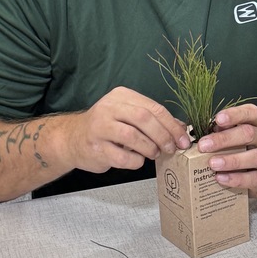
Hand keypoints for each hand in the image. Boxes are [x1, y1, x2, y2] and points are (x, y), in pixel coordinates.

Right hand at [63, 87, 186, 172]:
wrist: (72, 139)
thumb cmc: (107, 128)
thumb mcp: (129, 116)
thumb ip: (153, 120)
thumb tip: (181, 128)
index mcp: (121, 96)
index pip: (153, 108)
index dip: (172, 125)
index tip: (183, 139)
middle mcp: (108, 107)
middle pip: (144, 118)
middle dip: (163, 136)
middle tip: (171, 149)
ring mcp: (99, 127)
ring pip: (133, 136)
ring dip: (150, 148)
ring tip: (153, 154)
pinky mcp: (95, 147)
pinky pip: (123, 157)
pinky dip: (136, 161)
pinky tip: (137, 160)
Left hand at [197, 104, 256, 195]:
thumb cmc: (246, 147)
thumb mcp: (237, 134)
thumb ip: (222, 132)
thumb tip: (203, 136)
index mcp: (255, 124)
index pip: (251, 113)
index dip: (235, 114)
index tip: (218, 119)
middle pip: (249, 134)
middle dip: (225, 139)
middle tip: (204, 145)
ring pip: (255, 157)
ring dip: (232, 160)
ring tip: (212, 164)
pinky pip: (254, 178)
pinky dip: (236, 179)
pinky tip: (220, 178)